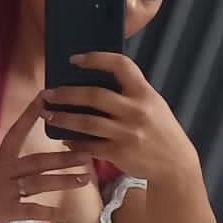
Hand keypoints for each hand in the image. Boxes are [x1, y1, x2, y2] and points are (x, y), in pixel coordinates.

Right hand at [0, 96, 94, 222]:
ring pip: (38, 183)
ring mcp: (3, 192)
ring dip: (63, 181)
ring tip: (84, 179)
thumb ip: (1, 170)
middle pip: (37, 161)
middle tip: (87, 154)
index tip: (45, 98)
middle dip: (64, 157)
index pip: (15, 132)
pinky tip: (63, 214)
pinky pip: (30, 210)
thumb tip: (17, 166)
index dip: (30, 115)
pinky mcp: (3, 212)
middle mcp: (1, 172)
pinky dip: (48, 213)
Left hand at [43, 54, 198, 186]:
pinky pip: (89, 146)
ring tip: (47, 114)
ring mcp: (127, 133)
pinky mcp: (119, 153)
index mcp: (145, 93)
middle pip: (95, 95)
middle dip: (67, 93)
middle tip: (48, 93)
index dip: (97, 59)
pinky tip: (63, 138)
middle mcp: (136, 111)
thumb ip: (129, 92)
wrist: (175, 163)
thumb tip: (93, 81)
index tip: (75, 59)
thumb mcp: (152, 104)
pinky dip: (74, 142)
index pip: (121, 66)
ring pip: (87, 122)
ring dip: (63, 117)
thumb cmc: (159, 130)